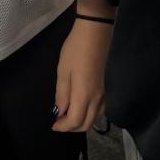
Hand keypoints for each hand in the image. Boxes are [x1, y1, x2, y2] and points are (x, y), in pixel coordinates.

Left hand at [52, 17, 111, 131]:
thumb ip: (62, 95)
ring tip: (68, 114)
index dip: (63, 127)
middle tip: (59, 121)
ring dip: (81, 121)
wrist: (96, 31)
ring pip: (95, 118)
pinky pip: (100, 109)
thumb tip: (60, 112)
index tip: (53, 124)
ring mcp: (104, 93)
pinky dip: (90, 114)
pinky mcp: (107, 87)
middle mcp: (97, 98)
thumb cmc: (76, 49)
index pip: (75, 122)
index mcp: (84, 95)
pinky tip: (82, 106)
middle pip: (86, 124)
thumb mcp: (63, 71)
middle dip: (71, 127)